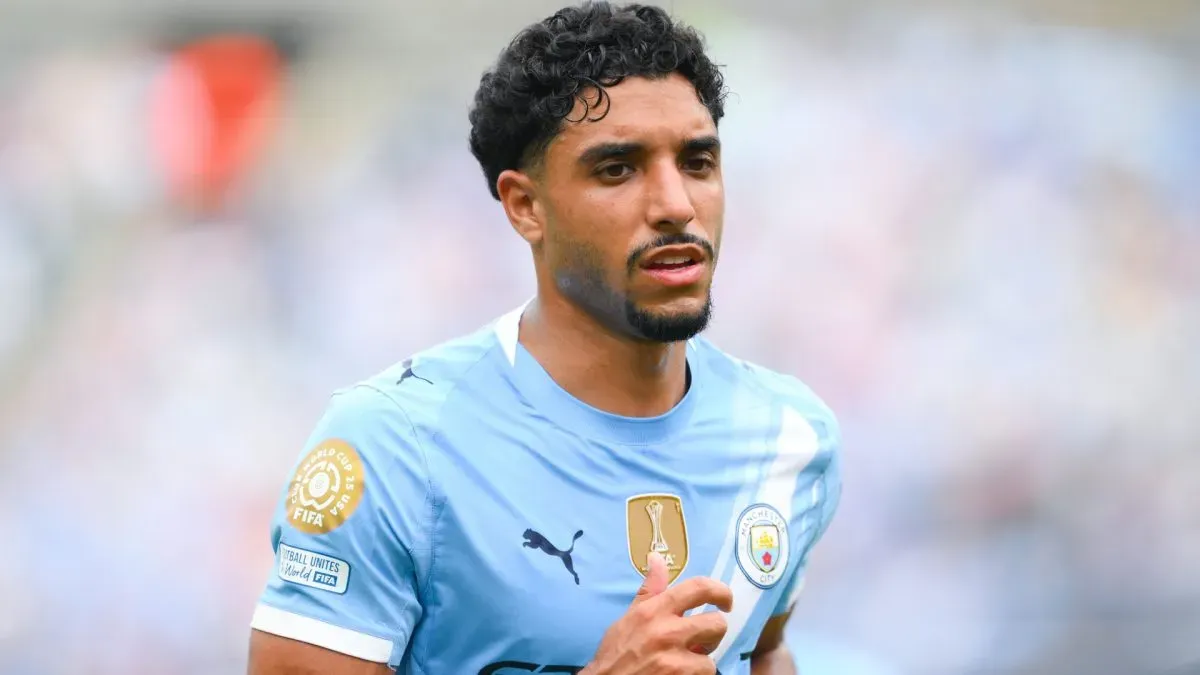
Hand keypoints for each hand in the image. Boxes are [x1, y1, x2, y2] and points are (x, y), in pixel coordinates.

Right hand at [581, 552, 732, 673]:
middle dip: (713, 633)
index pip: (698, 588)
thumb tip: (657, 558)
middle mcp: (667, 631)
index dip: (720, 591)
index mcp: (654, 610)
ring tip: (686, 661)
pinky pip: (704, 674)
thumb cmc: (616, 652)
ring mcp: (675, 659)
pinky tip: (680, 674)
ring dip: (702, 661)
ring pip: (712, 657)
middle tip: (703, 639)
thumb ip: (650, 590)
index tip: (725, 601)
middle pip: (716, 623)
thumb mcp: (629, 617)